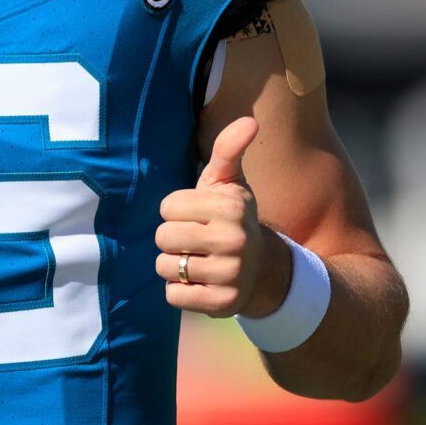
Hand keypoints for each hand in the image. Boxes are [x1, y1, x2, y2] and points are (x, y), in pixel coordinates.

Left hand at [156, 116, 288, 318]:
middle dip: (172, 239)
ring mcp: (230, 275)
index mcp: (231, 207)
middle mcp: (234, 240)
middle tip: (195, 240)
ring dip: (174, 266)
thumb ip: (230, 149)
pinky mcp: (222, 304)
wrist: (263, 269)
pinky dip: (179, 291)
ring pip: (165, 267)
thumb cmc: (232, 218)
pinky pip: (174, 296)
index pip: (167, 207)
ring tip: (197, 261)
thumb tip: (251, 120)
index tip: (197, 216)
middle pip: (163, 238)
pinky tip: (199, 283)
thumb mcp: (230, 183)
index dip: (176, 212)